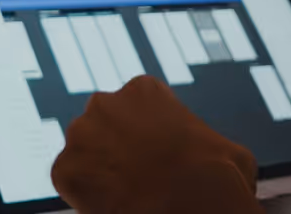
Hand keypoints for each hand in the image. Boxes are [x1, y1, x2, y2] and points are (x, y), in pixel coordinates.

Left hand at [52, 77, 259, 213]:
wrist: (193, 203)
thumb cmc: (216, 174)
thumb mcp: (226, 145)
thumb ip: (207, 141)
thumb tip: (213, 156)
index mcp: (142, 88)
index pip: (131, 109)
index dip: (141, 136)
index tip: (151, 157)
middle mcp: (106, 102)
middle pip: (101, 125)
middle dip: (112, 147)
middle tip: (132, 176)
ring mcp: (82, 134)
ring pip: (83, 151)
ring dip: (96, 168)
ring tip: (121, 194)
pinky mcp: (64, 168)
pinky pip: (68, 180)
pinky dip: (83, 194)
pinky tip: (108, 204)